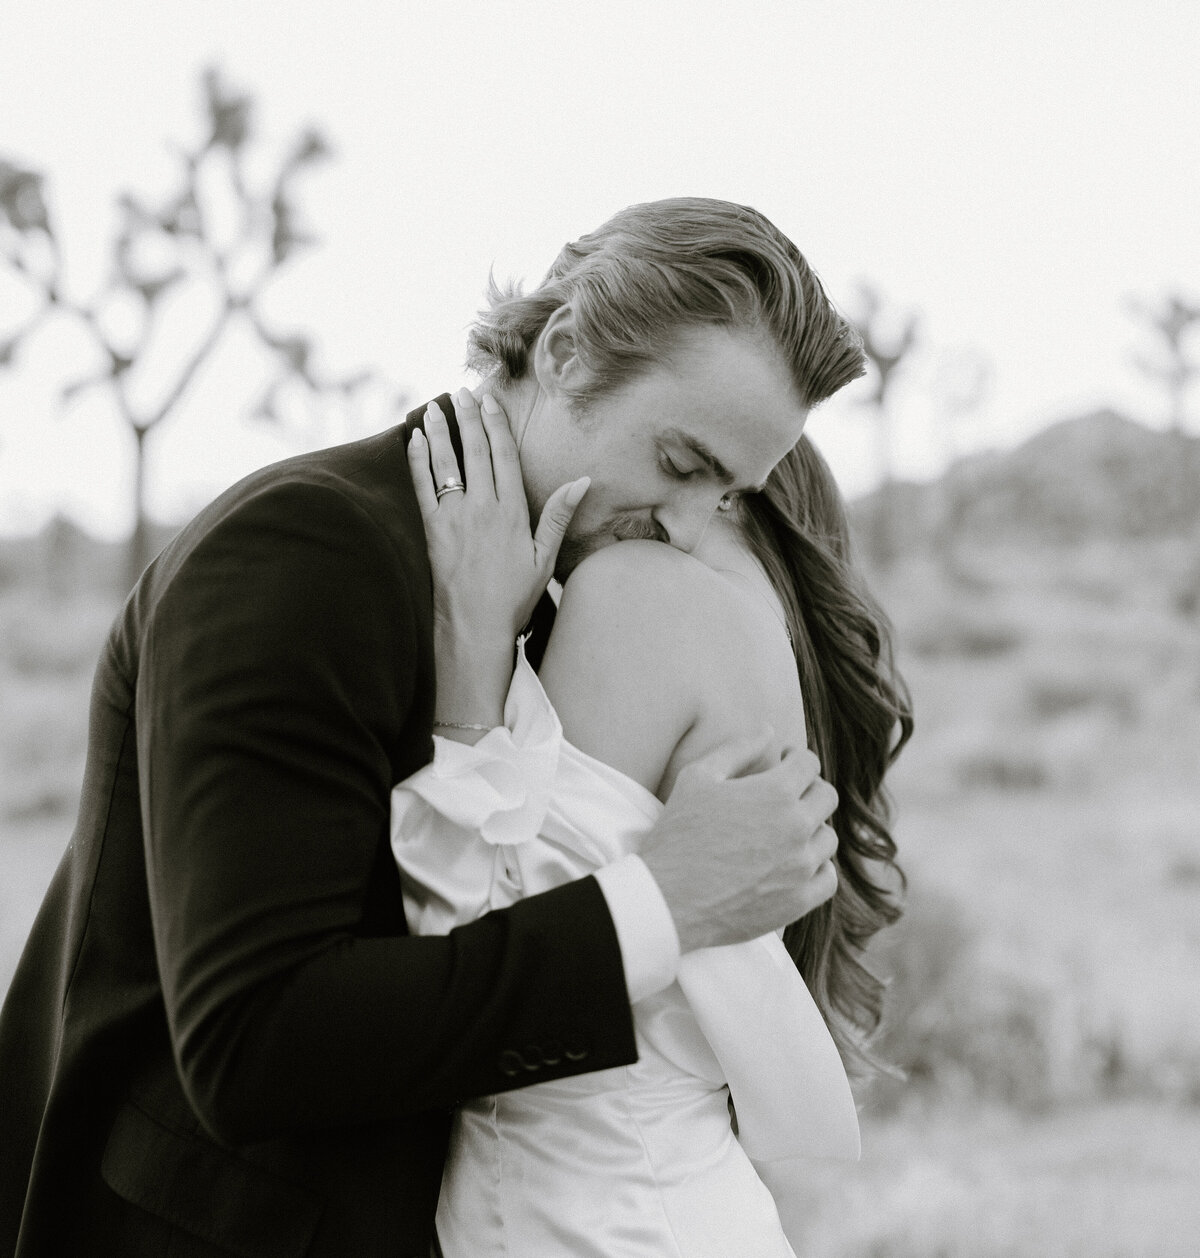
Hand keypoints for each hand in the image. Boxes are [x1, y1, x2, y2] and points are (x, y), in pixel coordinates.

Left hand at [408, 389, 589, 650]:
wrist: (474, 628)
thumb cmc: (513, 597)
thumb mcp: (545, 558)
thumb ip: (558, 516)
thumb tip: (582, 481)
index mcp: (511, 512)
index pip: (504, 456)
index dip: (496, 424)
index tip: (490, 400)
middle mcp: (481, 508)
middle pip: (475, 452)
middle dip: (469, 418)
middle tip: (463, 391)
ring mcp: (453, 517)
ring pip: (446, 463)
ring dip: (441, 431)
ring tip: (437, 405)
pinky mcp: (432, 530)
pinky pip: (422, 486)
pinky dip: (418, 460)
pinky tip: (416, 439)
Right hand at [639, 729, 838, 951]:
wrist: (666, 899)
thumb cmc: (677, 834)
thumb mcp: (698, 778)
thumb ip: (737, 749)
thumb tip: (767, 730)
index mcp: (776, 792)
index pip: (809, 763)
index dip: (794, 757)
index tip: (781, 762)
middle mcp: (797, 827)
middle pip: (826, 797)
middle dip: (807, 788)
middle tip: (784, 794)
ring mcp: (801, 867)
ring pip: (828, 837)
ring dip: (811, 828)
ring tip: (784, 831)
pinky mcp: (798, 901)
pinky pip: (827, 878)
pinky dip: (816, 867)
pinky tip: (795, 863)